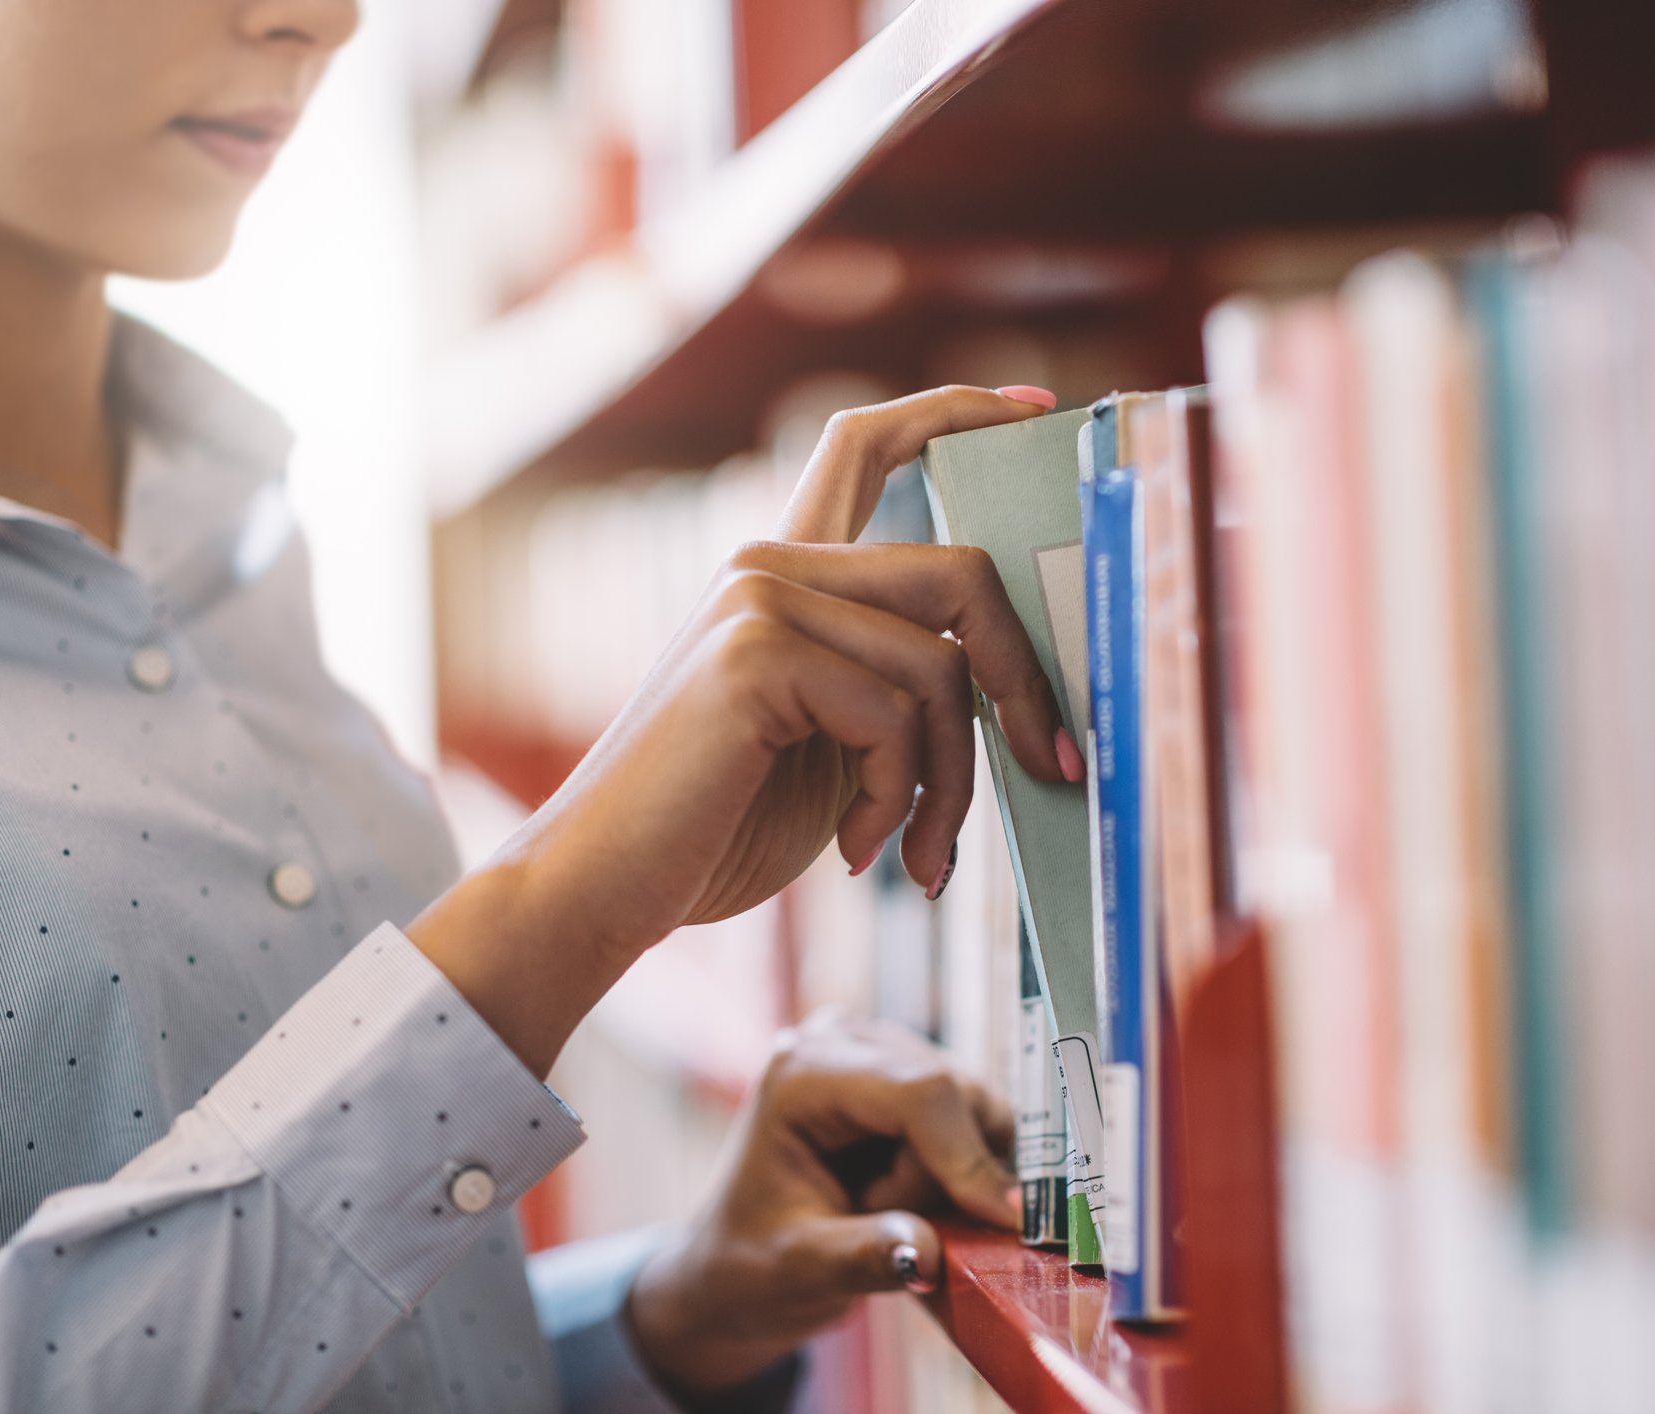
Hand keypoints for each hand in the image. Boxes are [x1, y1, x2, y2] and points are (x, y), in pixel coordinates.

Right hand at [409, 387, 1075, 1076]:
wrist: (603, 890)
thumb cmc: (717, 829)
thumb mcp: (834, 746)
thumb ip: (900, 690)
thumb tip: (1025, 691)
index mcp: (780, 573)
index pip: (866, 444)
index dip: (957, 412)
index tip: (1037, 409)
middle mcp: (767, 562)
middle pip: (960, 573)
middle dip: (1026, 679)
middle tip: (1052, 763)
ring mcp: (757, 598)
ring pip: (942, 666)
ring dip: (954, 781)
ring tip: (921, 854)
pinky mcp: (754, 653)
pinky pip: (897, 717)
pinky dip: (901, 800)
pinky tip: (860, 852)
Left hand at [625, 1009, 1019, 1398]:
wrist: (738, 1257)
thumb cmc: (753, 1262)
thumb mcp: (801, 1271)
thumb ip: (865, 1257)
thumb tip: (931, 1254)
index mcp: (802, 1072)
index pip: (918, 1092)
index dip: (966, 1156)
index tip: (1003, 1219)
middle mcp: (844, 1039)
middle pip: (956, 1096)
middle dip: (946, 1177)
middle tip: (885, 1222)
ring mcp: (879, 1047)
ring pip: (976, 1107)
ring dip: (953, 1176)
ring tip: (884, 1207)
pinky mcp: (909, 1070)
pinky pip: (974, 1117)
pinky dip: (960, 1167)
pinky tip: (908, 1194)